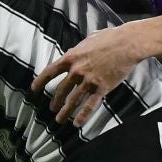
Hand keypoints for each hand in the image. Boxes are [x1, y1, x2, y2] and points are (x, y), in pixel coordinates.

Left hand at [33, 24, 147, 125]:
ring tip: (60, 120)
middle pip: (61, 90)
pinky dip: (83, 116)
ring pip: (73, 100)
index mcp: (71, 57)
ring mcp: (88, 80)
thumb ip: (80, 48)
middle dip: (55, 101)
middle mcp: (77, 70)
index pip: (50, 71)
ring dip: (65, 112)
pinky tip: (77, 123)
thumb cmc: (111, 38)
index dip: (40, 81)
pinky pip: (90, 105)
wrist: (127, 44)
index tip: (34, 89)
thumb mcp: (90, 39)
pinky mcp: (101, 88)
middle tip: (52, 108)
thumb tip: (78, 48)